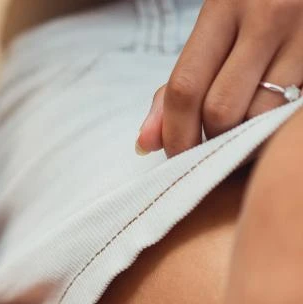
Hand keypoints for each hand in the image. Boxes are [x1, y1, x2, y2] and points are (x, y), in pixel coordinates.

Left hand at [137, 0, 302, 156]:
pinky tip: (266, 120)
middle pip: (221, 109)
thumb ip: (181, 83)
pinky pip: (292, 109)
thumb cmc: (258, 5)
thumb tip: (146, 143)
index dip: (175, 133)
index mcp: (224, 8)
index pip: (185, 88)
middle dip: (209, 140)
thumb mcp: (215, 29)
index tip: (174, 158)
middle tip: (209, 149)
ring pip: (261, 115)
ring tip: (241, 130)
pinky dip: (272, 125)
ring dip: (244, 137)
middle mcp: (266, 17)